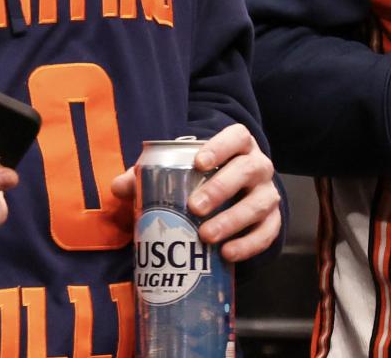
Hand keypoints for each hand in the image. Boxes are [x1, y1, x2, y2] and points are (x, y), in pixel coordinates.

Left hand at [107, 123, 280, 262]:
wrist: (235, 194)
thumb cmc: (202, 177)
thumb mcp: (179, 170)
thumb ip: (148, 174)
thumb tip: (117, 188)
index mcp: (238, 145)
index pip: (236, 137)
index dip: (220, 147)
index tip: (198, 163)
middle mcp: (258, 165)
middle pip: (248, 170)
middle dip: (221, 188)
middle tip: (195, 208)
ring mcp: (268, 193)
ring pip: (259, 203)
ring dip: (233, 220)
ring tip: (207, 236)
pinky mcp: (273, 220)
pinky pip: (267, 232)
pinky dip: (249, 244)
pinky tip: (227, 254)